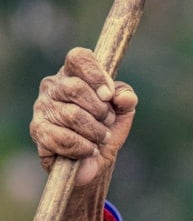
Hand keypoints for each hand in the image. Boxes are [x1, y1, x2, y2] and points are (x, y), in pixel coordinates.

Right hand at [30, 47, 137, 186]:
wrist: (92, 162)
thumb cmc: (104, 130)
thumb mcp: (122, 112)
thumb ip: (126, 98)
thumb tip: (124, 97)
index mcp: (73, 74)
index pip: (79, 58)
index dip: (96, 75)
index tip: (108, 96)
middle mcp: (53, 86)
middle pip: (76, 88)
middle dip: (100, 111)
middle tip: (107, 122)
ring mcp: (42, 107)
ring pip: (72, 115)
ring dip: (95, 131)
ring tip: (100, 138)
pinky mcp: (38, 131)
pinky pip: (64, 138)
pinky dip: (84, 147)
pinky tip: (90, 150)